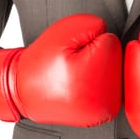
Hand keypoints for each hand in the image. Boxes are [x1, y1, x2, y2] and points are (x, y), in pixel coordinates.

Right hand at [0, 13, 121, 126]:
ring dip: (98, 68)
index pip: (110, 40)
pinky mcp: (104, 114)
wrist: (23, 91)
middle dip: (96, 55)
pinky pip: (111, 85)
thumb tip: (112, 33)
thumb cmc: (42, 62)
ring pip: (115, 70)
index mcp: (98, 75)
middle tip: (72, 65)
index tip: (72, 53)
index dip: (90, 40)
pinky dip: (98, 81)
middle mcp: (106, 98)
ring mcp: (106, 110)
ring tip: (75, 76)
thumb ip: (94, 25)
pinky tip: (81, 85)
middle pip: (116, 57)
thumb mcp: (64, 31)